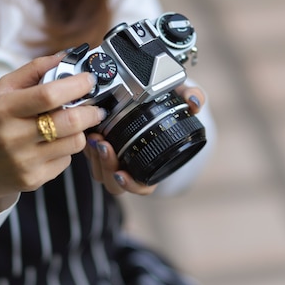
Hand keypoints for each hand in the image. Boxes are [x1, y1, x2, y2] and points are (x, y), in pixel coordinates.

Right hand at [0, 54, 105, 212]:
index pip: (48, 95)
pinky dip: (66, 150)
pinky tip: (52, 145)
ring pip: (75, 142)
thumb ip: (34, 70)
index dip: (76, 86)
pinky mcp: (33, 179)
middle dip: (91, 110)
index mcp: (4, 109)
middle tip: (95, 106)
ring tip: (70, 125)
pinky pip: (66, 160)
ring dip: (80, 130)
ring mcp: (25, 161)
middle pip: (69, 121)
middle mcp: (13, 136)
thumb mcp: (1, 91)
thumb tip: (67, 55)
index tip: (89, 80)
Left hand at [83, 85, 205, 194]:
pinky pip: (89, 159)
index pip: (142, 187)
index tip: (121, 173)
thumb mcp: (179, 98)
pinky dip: (87, 150)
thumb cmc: (165, 105)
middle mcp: (132, 167)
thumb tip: (196, 100)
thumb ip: (191, 97)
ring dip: (95, 158)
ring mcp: (113, 160)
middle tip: (105, 146)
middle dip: (107, 167)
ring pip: (99, 173)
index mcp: (153, 166)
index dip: (132, 185)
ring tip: (95, 139)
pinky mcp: (97, 149)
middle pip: (114, 183)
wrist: (148, 99)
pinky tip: (89, 134)